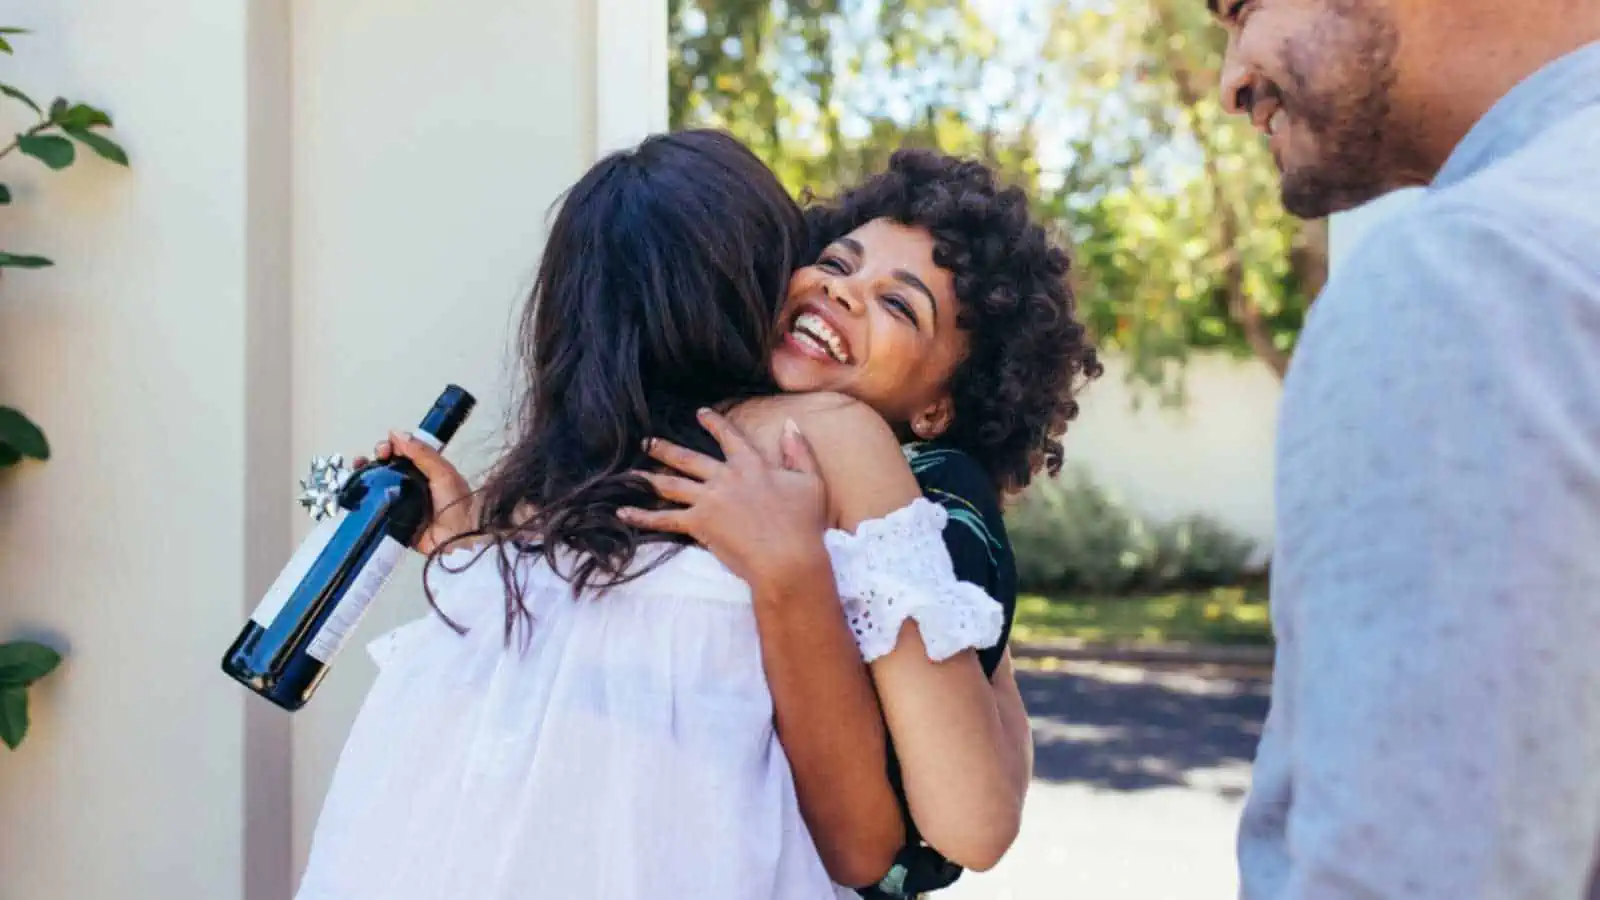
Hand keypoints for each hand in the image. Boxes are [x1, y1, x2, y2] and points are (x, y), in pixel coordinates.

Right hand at [353, 431, 476, 553]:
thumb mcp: (442, 473)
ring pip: (378, 484)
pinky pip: (375, 507)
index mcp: (427, 471)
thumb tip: (397, 433)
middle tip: (372, 458)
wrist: (457, 538)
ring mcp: (401, 503)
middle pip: (388, 467)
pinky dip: (363, 498)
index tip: (385, 448)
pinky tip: (355, 490)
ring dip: (365, 473)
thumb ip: (422, 453)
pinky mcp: (393, 520)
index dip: (392, 447)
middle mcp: (412, 485)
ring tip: (357, 467)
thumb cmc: (456, 504)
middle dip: (376, 458)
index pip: (404, 453)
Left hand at [619, 408, 829, 590]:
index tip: (700, 413)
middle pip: (689, 458)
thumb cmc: (804, 523)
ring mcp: (710, 500)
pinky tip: (623, 512)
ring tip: (631, 472)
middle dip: (666, 449)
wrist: (787, 557)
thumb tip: (790, 425)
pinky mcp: (699, 524)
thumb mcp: (810, 481)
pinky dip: (642, 516)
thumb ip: (798, 451)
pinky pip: (664, 519)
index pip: (729, 437)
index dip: (714, 423)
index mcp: (752, 465)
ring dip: (649, 476)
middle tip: (648, 441)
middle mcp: (726, 477)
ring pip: (672, 484)